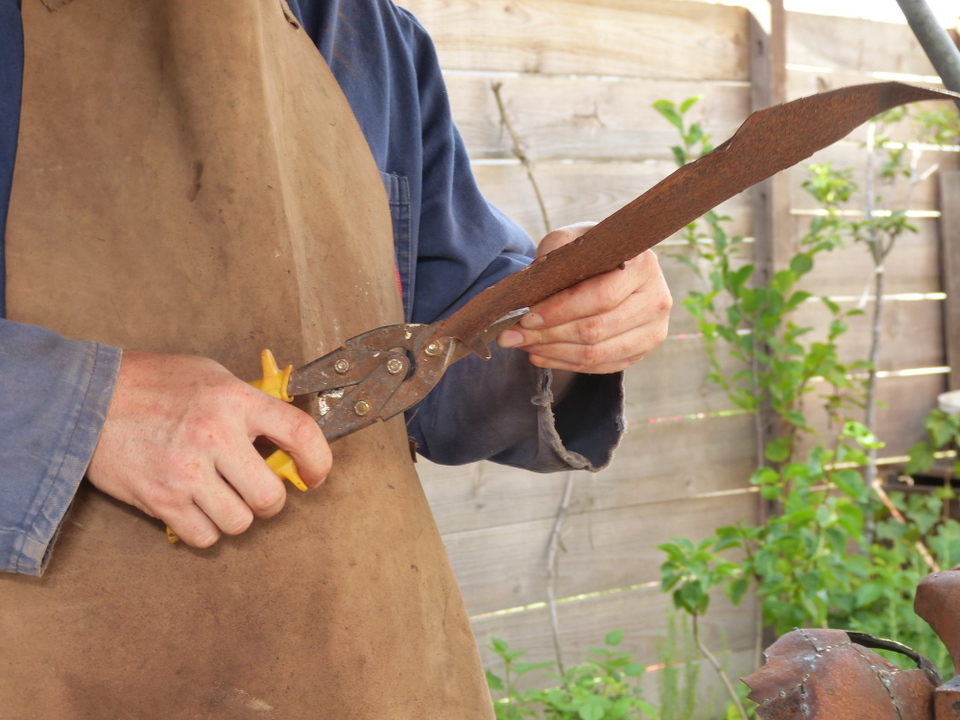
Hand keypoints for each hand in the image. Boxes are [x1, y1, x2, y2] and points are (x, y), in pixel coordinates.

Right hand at [86, 351, 331, 546]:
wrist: (87, 398)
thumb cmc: (152, 383)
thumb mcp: (211, 375)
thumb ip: (249, 403)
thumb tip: (282, 435)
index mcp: (235, 401)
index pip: (301, 434)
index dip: (319, 461)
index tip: (315, 475)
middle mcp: (216, 436)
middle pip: (271, 495)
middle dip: (270, 500)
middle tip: (258, 490)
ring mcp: (187, 471)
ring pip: (240, 522)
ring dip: (237, 515)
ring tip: (222, 496)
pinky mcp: (161, 499)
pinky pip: (204, 537)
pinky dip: (205, 529)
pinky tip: (196, 508)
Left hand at [498, 222, 671, 374]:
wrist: (614, 268)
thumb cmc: (590, 254)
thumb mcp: (571, 240)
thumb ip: (553, 255)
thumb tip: (528, 291)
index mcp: (643, 265)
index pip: (600, 296)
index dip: (560, 310)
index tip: (527, 315)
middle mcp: (656, 299)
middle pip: (596, 329)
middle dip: (548, 334)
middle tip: (511, 335)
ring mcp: (653, 330)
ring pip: (596, 354)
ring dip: (553, 352)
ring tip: (523, 345)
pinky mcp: (641, 352)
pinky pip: (599, 367)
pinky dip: (565, 363)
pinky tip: (540, 354)